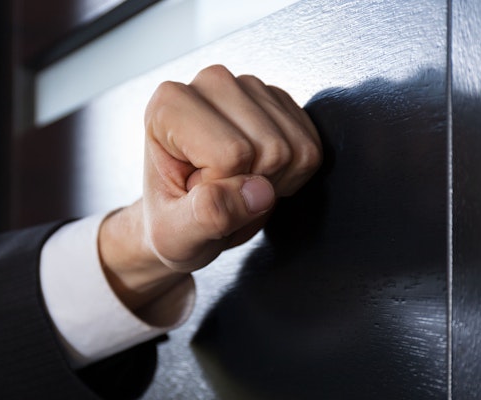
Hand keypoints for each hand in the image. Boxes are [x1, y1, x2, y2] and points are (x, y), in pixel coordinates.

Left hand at [100, 65, 321, 310]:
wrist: (183, 217)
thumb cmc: (171, 221)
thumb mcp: (176, 235)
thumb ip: (208, 215)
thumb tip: (256, 192)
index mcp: (169, 106)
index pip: (231, 154)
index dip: (222, 188)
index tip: (196, 191)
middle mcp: (209, 84)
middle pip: (270, 149)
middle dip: (251, 186)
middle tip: (219, 191)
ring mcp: (249, 88)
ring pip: (295, 148)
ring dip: (273, 182)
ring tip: (235, 183)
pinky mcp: (279, 101)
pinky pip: (311, 147)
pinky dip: (292, 174)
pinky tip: (258, 174)